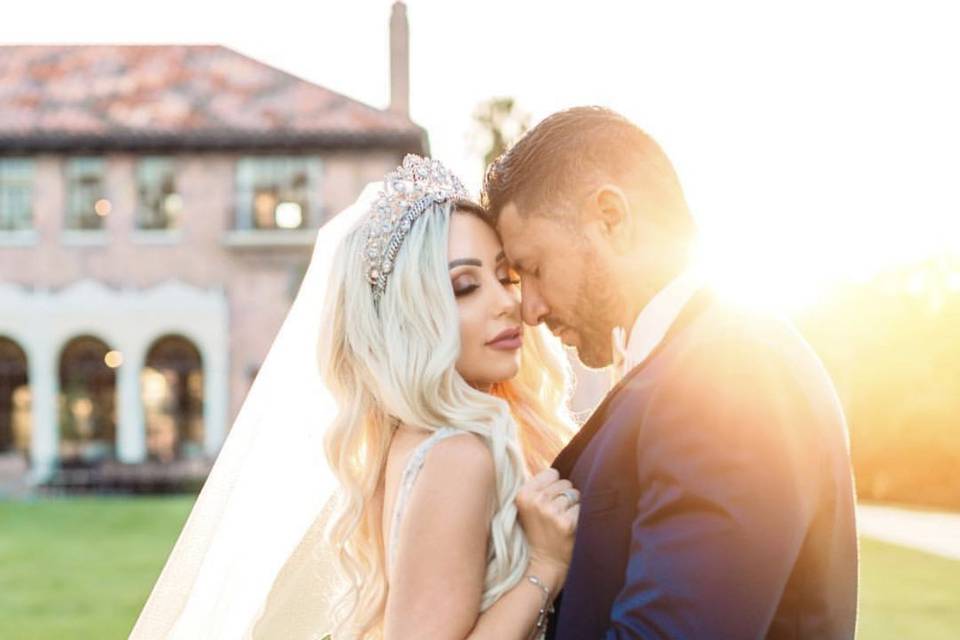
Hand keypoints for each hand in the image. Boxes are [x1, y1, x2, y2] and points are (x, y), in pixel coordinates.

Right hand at [515, 468, 579, 588]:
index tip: (547, 503)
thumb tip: (556, 470)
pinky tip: (570, 529)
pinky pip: (582, 508)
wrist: (543, 564)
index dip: (554, 487)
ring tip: (561, 522)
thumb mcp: (528, 508)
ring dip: (573, 507)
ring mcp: (551, 512)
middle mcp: (536, 501)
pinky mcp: (566, 523)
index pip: (552, 473)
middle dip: (564, 497)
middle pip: (565, 483)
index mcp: (523, 494)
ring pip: (575, 495)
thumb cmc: (538, 532)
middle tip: (554, 516)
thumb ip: (538, 487)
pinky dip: (580, 517)